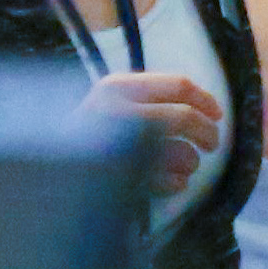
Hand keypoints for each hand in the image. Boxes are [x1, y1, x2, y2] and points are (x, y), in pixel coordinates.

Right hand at [79, 72, 222, 193]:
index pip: (179, 85)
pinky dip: (178, 183)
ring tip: (185, 166)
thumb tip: (208, 110)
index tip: (217, 115)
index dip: (206, 100)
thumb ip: (151, 99)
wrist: (50, 174)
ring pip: (181, 152)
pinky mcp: (120, 180)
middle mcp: (115, 112)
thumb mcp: (114, 104)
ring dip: (191, 161)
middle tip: (211, 144)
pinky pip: (169, 181)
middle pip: (184, 117)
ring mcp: (116, 147)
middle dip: (206, 133)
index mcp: (116, 87)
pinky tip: (174, 183)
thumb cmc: (91, 137)